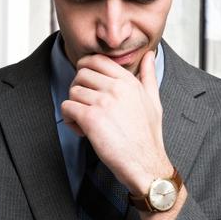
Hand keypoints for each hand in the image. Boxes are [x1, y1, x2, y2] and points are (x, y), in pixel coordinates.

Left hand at [60, 50, 171, 194]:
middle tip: (86, 106)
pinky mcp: (91, 119)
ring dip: (74, 106)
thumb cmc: (148, 137)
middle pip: (81, 74)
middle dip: (79, 89)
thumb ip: (148, 75)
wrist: (146, 164)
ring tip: (86, 122)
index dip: (86, 69)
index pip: (97, 59)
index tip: (87, 85)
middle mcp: (116, 88)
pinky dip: (69, 119)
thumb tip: (149, 55)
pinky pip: (67, 107)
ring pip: (72, 91)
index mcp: (128, 81)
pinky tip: (82, 131)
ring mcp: (103, 102)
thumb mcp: (153, 101)